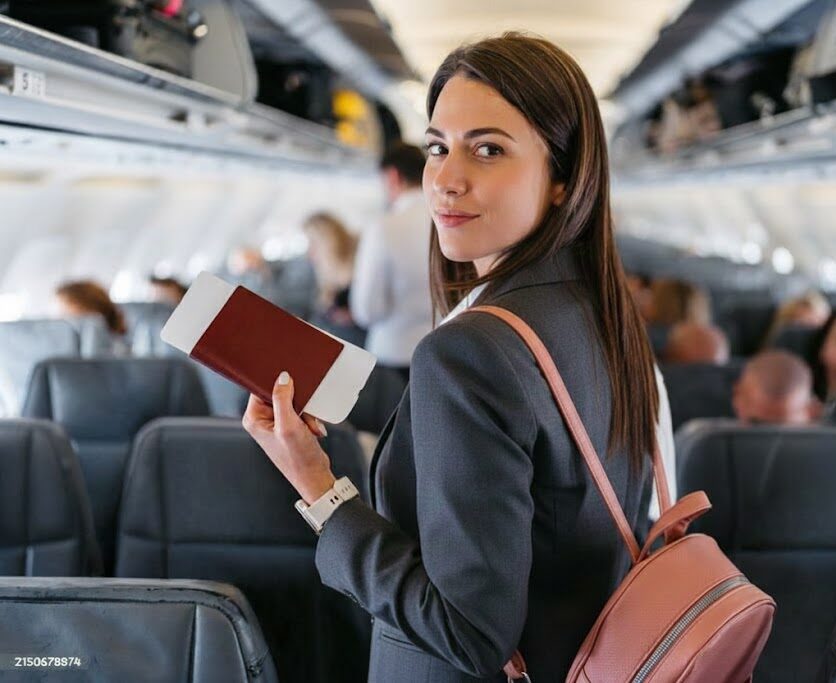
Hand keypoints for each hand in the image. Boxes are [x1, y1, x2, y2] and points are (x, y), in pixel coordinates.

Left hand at [242, 371, 335, 503]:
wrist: (314, 476)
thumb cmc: (297, 458)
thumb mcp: (289, 425)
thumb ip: (283, 399)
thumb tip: (282, 377)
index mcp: (254, 419)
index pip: (261, 388)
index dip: (278, 385)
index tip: (292, 388)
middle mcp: (262, 420)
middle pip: (280, 393)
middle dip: (297, 403)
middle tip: (303, 416)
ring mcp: (276, 423)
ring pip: (293, 402)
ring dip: (306, 413)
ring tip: (309, 427)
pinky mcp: (289, 426)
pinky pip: (300, 411)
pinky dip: (309, 419)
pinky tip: (312, 430)